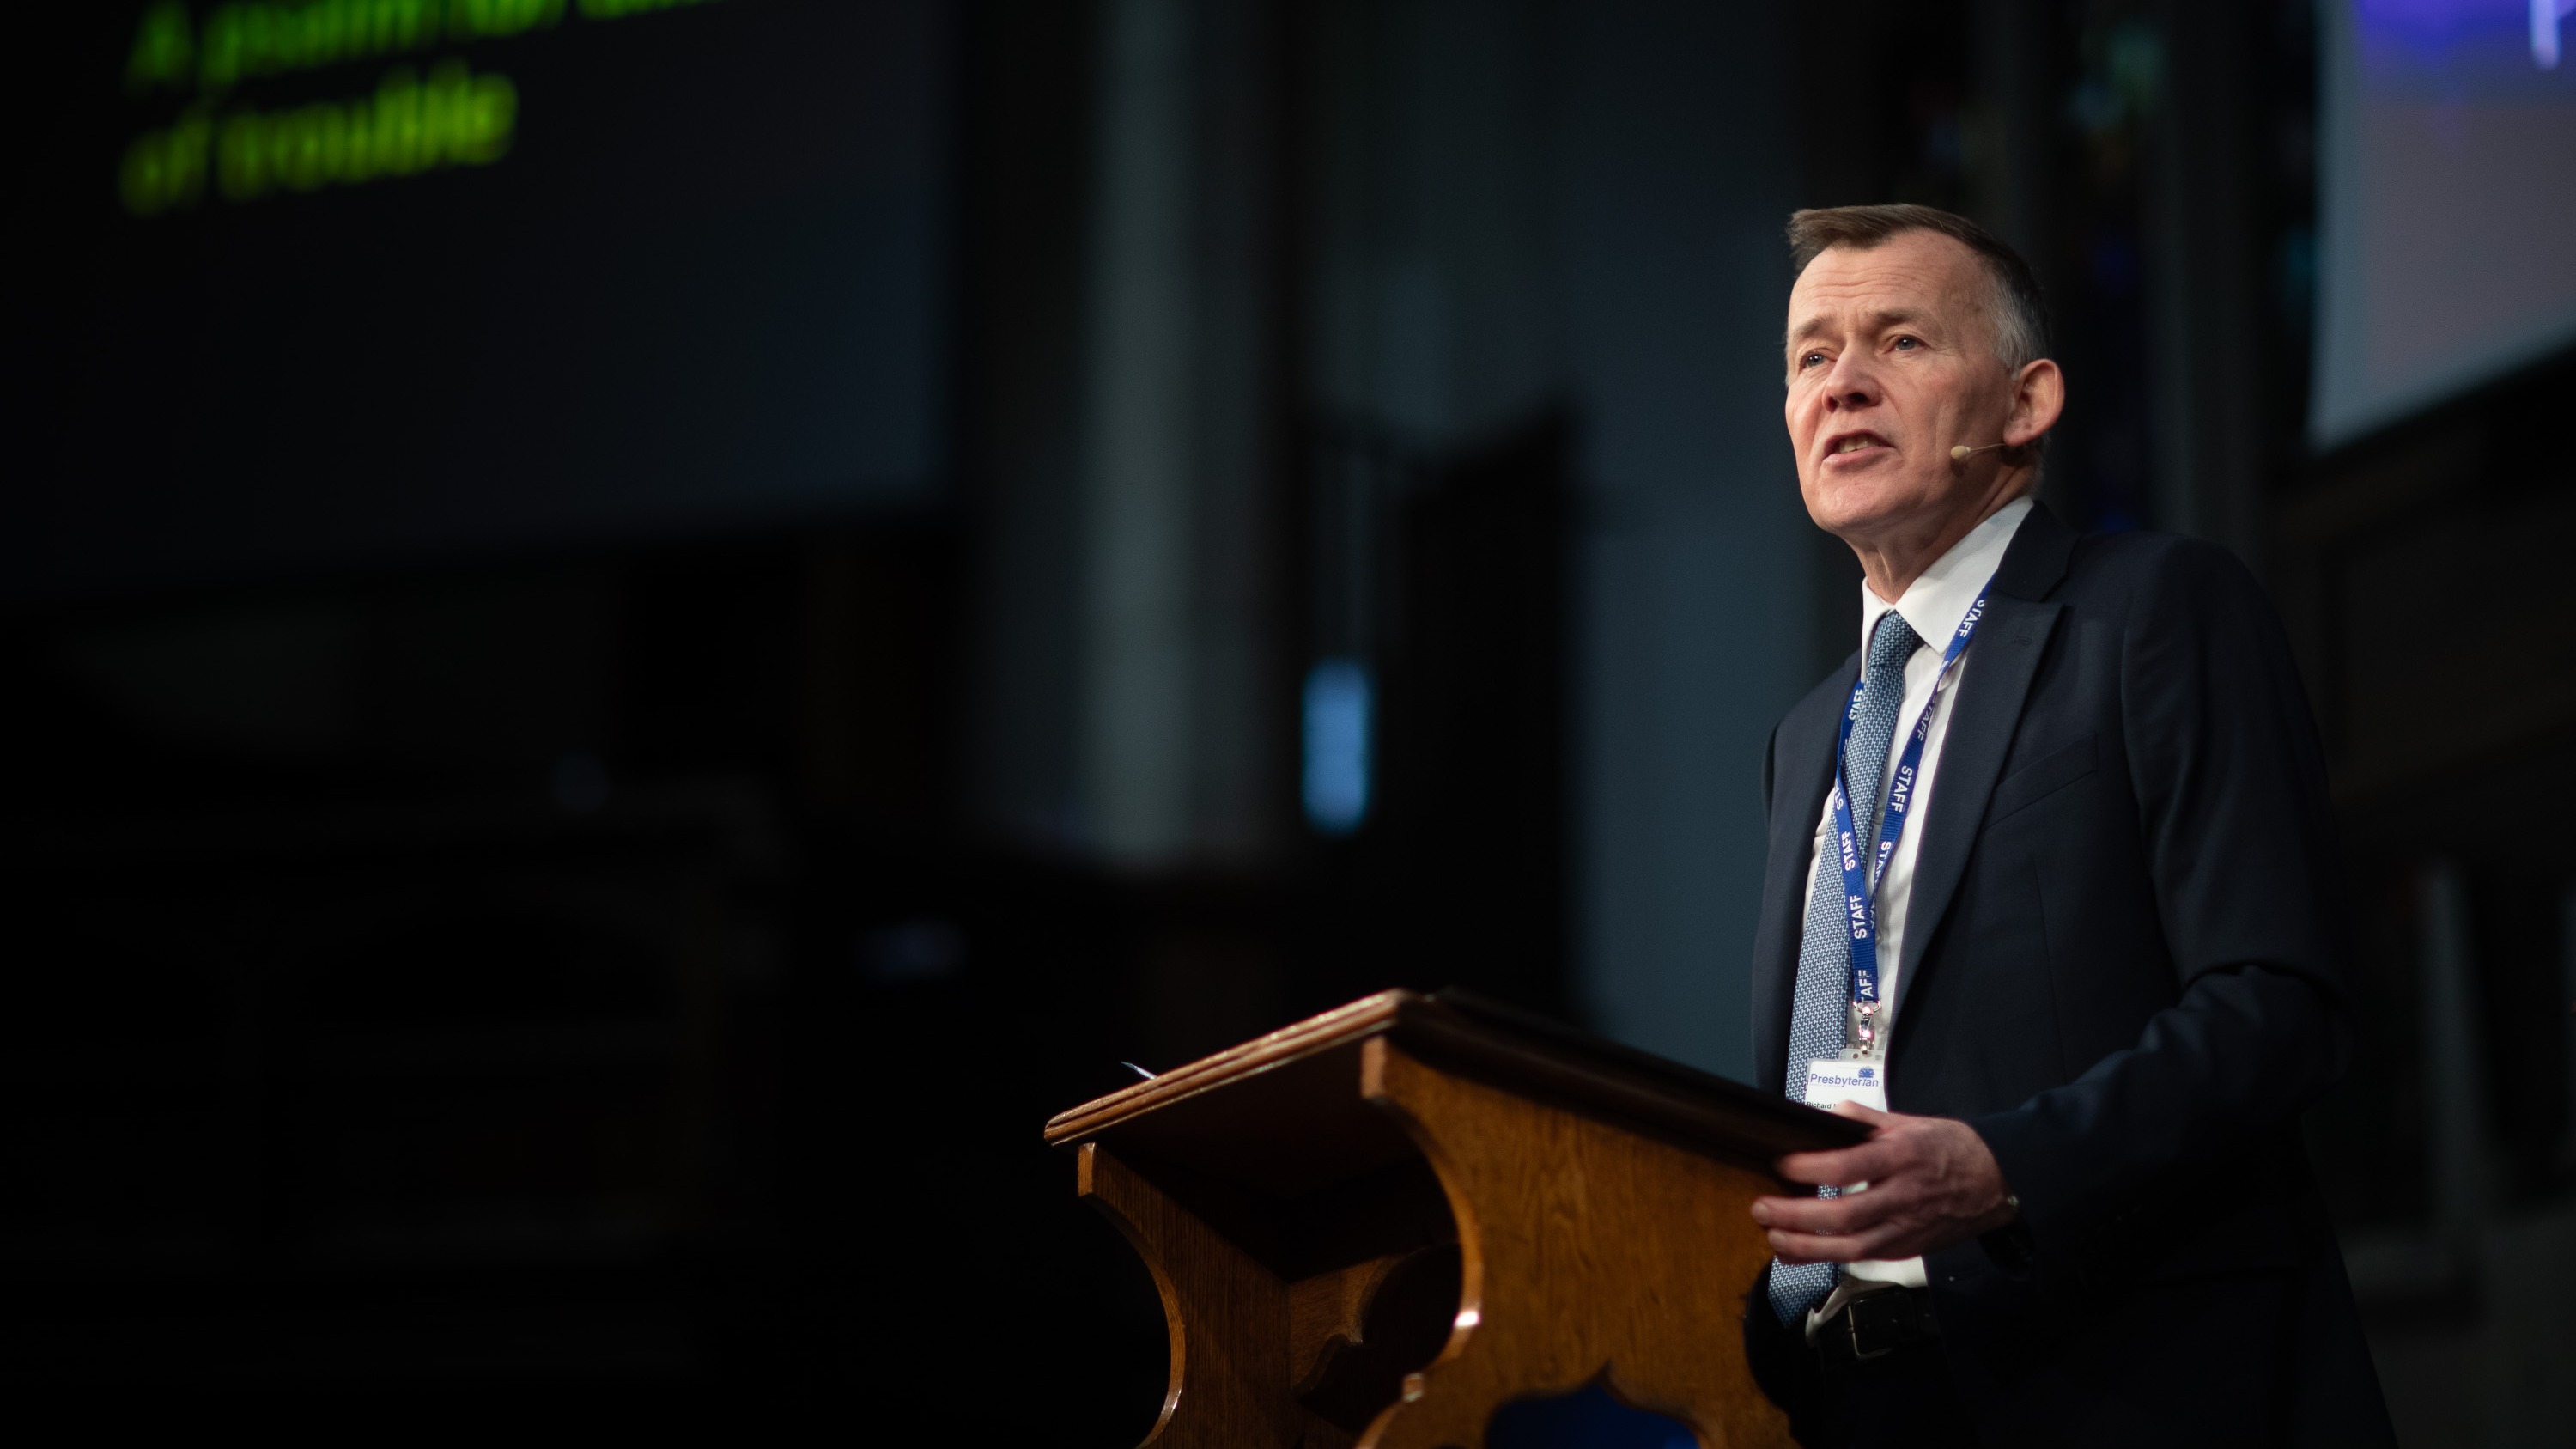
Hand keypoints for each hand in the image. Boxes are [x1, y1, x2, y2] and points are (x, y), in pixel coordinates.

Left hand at [1751, 1101, 2017, 1263]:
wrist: (1998, 1183)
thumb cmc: (1954, 1150)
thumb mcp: (1911, 1122)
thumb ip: (1865, 1119)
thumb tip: (1829, 1112)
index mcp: (1902, 1158)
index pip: (1848, 1166)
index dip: (1810, 1169)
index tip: (1781, 1165)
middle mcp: (1902, 1197)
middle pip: (1843, 1215)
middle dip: (1795, 1216)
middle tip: (1762, 1209)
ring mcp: (1905, 1228)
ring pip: (1850, 1247)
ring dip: (1805, 1246)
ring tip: (1773, 1237)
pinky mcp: (1906, 1247)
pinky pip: (1862, 1257)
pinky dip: (1826, 1257)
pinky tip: (1799, 1251)